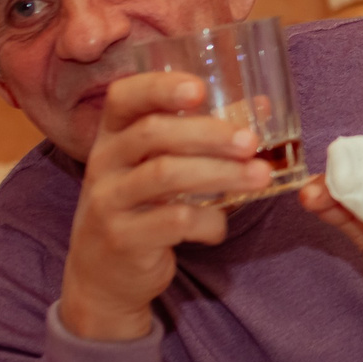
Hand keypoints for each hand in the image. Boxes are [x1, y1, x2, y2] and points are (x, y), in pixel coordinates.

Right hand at [60, 71, 259, 341]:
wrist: (101, 274)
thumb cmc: (140, 207)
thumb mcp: (156, 166)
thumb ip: (201, 136)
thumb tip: (260, 106)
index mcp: (112, 136)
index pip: (124, 97)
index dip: (160, 87)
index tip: (200, 88)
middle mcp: (104, 163)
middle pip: (152, 133)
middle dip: (209, 134)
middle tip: (251, 141)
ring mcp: (108, 201)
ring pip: (165, 175)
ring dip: (220, 173)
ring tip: (259, 177)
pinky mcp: (122, 238)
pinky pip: (173, 222)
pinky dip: (208, 221)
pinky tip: (220, 227)